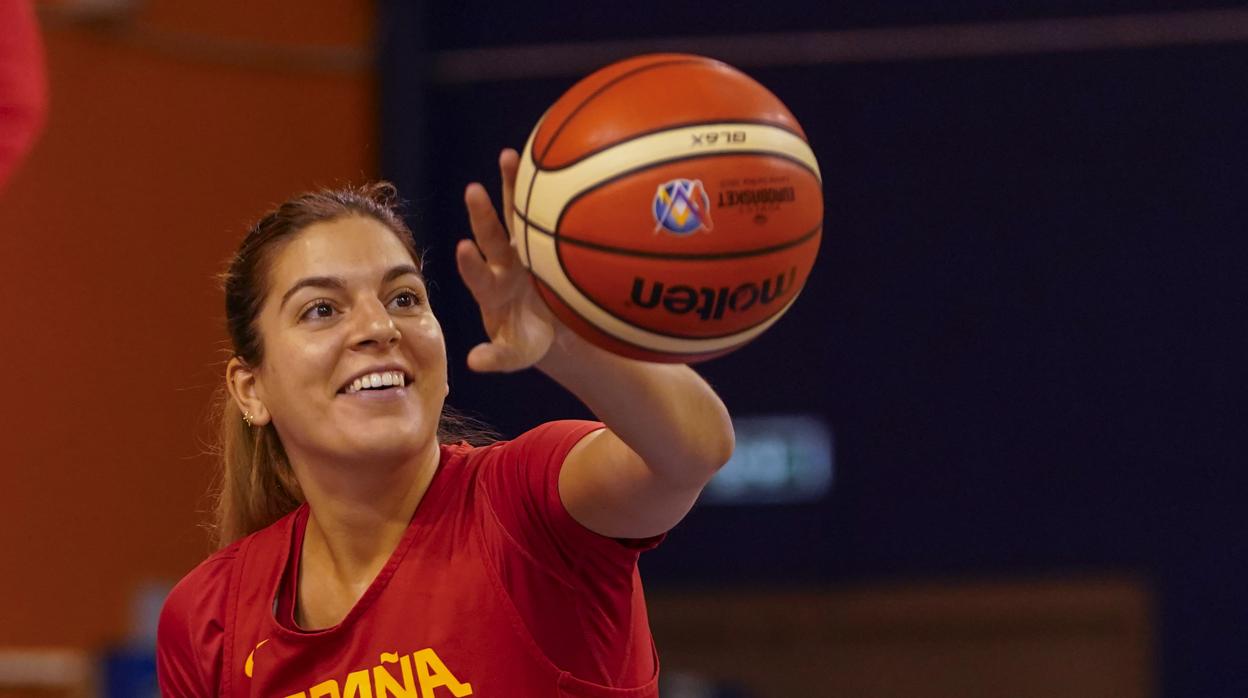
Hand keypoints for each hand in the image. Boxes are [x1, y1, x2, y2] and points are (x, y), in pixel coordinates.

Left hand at [457, 148, 557, 372]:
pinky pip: (543, 209)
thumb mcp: (515, 353)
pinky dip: (544, 188)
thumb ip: (496, 357)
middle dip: (482, 214)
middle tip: (473, 191)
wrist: (545, 324)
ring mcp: (522, 248)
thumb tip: (473, 363)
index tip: (463, 248)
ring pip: (516, 214)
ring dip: (511, 186)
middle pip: (491, 235)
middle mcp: (502, 263)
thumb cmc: (527, 340)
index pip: (477, 275)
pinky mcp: (542, 238)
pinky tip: (548, 157)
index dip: (470, 263)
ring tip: (509, 156)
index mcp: (492, 290)